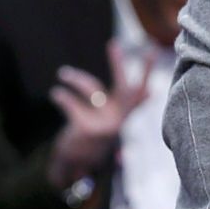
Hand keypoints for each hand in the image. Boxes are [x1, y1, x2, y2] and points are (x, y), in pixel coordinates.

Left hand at [47, 41, 151, 187]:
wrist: (75, 165)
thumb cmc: (93, 138)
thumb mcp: (110, 121)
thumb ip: (127, 105)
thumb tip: (151, 92)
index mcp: (122, 116)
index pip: (138, 91)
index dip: (145, 71)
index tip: (154, 50)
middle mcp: (118, 120)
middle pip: (123, 87)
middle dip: (119, 65)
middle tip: (114, 43)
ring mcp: (103, 124)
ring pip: (92, 89)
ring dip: (76, 79)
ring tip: (63, 73)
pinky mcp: (86, 127)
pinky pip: (72, 103)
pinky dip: (63, 96)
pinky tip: (56, 93)